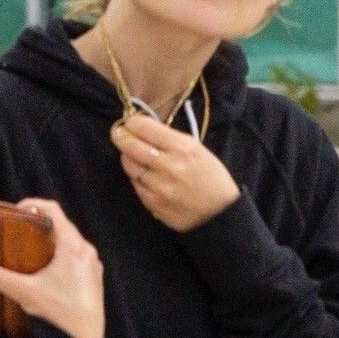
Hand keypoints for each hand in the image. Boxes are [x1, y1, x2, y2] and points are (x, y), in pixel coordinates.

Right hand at [0, 198, 104, 337]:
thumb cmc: (60, 313)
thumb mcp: (24, 292)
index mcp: (73, 246)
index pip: (53, 210)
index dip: (32, 205)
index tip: (15, 211)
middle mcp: (86, 251)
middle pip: (61, 226)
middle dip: (38, 225)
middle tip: (18, 231)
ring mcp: (93, 265)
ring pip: (70, 243)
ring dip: (51, 242)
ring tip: (29, 251)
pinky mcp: (94, 279)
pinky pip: (77, 258)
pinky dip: (61, 257)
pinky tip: (46, 272)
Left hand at [112, 110, 240, 232]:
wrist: (220, 214)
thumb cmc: (211, 178)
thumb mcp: (198, 150)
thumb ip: (171, 139)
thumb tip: (144, 129)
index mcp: (183, 148)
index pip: (144, 127)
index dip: (132, 122)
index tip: (129, 122)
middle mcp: (169, 165)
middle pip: (130, 145)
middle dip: (120, 136)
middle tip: (118, 133)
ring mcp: (159, 186)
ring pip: (130, 166)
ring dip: (128, 158)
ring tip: (132, 155)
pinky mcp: (153, 203)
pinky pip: (135, 184)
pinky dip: (136, 177)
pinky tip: (144, 175)